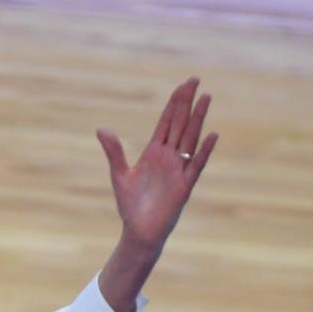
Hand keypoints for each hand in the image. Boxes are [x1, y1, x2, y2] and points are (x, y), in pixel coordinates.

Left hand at [96, 78, 217, 251]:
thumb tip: (101, 129)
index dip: (174, 102)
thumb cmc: (131, 205)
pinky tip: (211, 135)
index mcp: (154, 152)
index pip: (167, 121)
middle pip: (180, 124)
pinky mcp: (184, 186)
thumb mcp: (120, 175)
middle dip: (187, 102)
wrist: (139, 232)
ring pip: (191, 138)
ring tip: (206, 98)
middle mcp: (169, 157)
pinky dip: (203, 151)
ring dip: (198, 119)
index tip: (183, 84)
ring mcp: (178, 170)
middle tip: (195, 79)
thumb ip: (114, 151)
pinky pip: (196, 165)